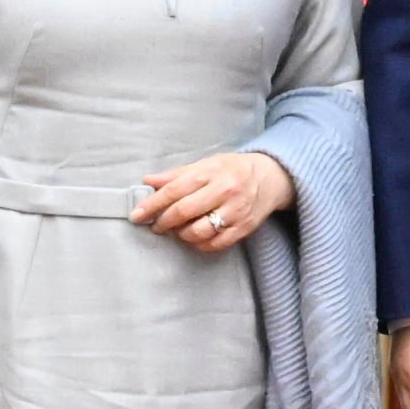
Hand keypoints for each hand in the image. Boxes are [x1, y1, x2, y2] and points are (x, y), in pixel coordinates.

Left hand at [136, 150, 294, 253]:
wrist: (272, 177)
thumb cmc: (234, 169)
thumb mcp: (207, 164)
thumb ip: (177, 174)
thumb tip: (149, 181)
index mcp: (212, 172)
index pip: (175, 190)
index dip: (152, 204)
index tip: (137, 214)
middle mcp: (225, 191)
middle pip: (184, 212)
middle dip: (163, 222)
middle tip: (156, 225)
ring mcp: (235, 212)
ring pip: (199, 232)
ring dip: (181, 235)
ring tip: (177, 230)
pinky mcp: (243, 228)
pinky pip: (215, 244)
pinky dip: (199, 244)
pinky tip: (194, 237)